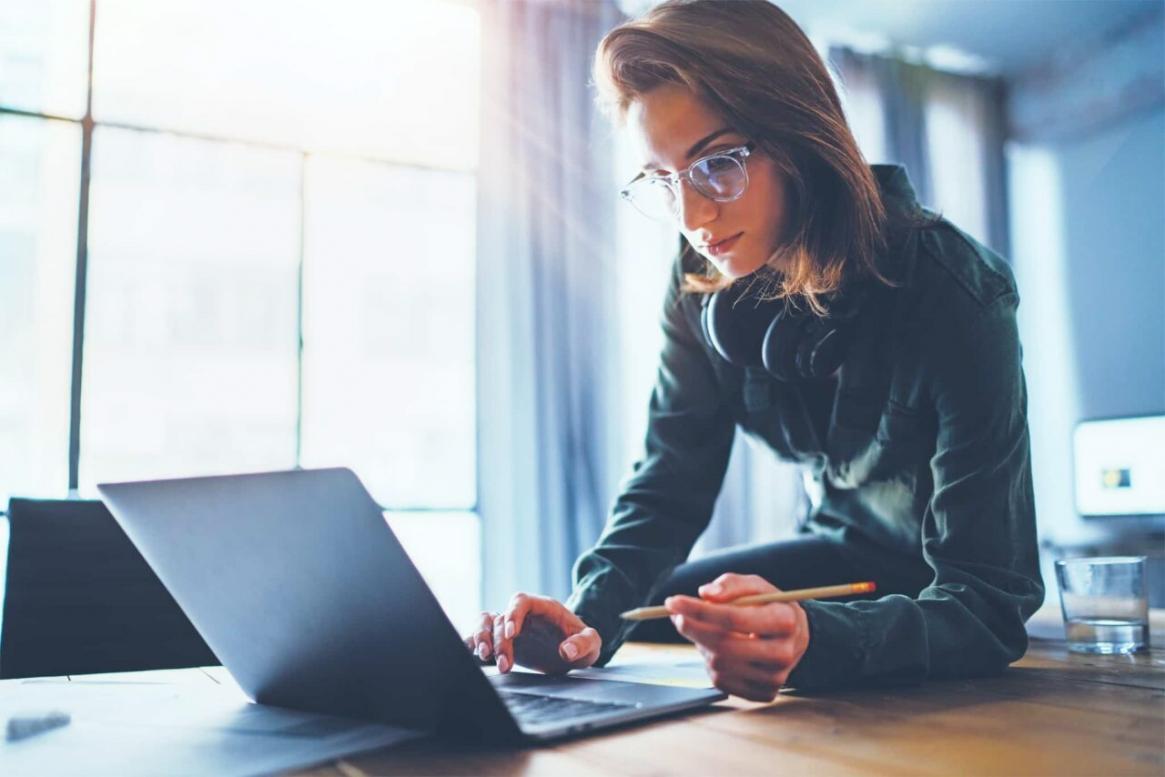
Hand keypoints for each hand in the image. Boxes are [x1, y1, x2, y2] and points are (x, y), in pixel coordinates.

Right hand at [463, 593, 600, 674]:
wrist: (573, 652)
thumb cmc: (581, 643)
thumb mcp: (591, 643)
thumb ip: (583, 644)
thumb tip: (566, 651)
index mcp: (542, 607)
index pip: (521, 601)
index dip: (513, 614)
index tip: (512, 633)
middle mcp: (522, 614)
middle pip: (500, 617)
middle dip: (499, 640)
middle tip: (505, 665)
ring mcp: (510, 627)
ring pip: (485, 622)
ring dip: (481, 639)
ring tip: (484, 659)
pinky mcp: (502, 642)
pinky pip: (481, 637)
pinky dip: (473, 644)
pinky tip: (473, 658)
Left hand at [665, 573, 809, 701]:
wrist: (795, 636)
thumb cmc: (770, 607)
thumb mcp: (755, 586)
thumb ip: (730, 585)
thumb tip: (705, 594)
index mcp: (784, 621)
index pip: (733, 618)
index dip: (698, 610)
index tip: (673, 601)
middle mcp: (783, 653)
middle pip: (723, 646)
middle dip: (692, 629)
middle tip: (676, 616)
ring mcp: (775, 677)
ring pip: (719, 665)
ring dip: (701, 646)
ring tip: (704, 631)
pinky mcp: (764, 693)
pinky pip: (722, 682)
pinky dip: (711, 664)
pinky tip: (717, 650)